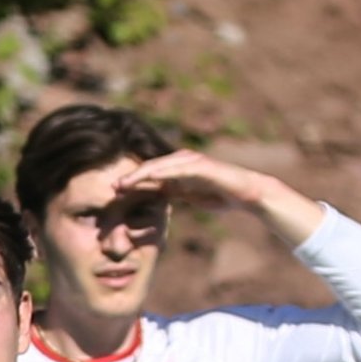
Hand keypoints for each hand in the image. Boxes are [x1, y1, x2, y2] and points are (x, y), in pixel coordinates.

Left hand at [112, 149, 265, 211]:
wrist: (247, 193)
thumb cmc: (220, 195)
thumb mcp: (189, 196)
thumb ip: (173, 194)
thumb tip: (155, 199)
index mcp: (176, 170)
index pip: (149, 175)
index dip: (132, 183)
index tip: (114, 193)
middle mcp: (181, 162)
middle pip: (149, 168)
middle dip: (131, 178)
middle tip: (113, 187)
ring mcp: (190, 162)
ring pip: (159, 166)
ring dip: (140, 174)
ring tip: (124, 183)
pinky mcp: (200, 165)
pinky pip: (177, 168)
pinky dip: (162, 172)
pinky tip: (149, 177)